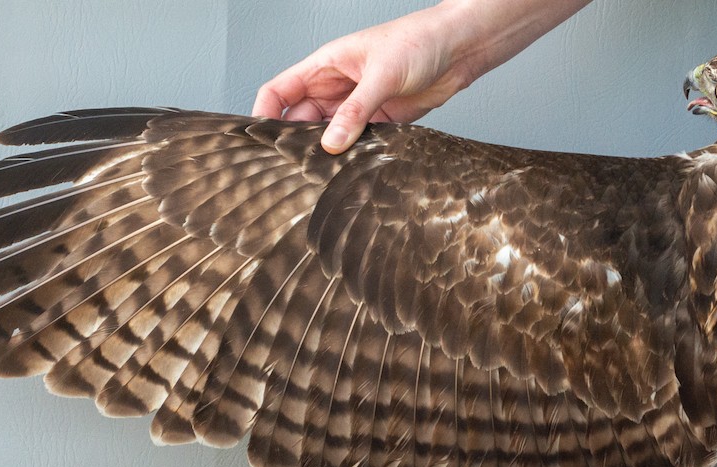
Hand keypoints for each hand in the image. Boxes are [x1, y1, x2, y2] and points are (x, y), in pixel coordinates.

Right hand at [252, 5, 475, 153]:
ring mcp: (356, 106)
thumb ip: (356, 110)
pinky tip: (350, 170)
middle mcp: (336, 88)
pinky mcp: (379, 122)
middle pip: (302, 120)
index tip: (258, 142)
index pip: (281, 91)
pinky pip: (356, 143)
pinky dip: (351, 157)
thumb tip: (331, 143)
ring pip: (328, 136)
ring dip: (325, 154)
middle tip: (294, 169)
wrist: (458, 50)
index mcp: (325, 66)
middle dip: (295, 143)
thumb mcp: (381, 74)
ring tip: (321, 174)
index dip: (265, 114)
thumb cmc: (418, 42)